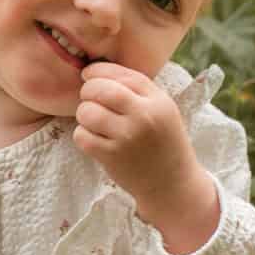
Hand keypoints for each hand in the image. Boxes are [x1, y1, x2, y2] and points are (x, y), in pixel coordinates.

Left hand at [72, 62, 200, 214]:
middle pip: (101, 89)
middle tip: (88, 98)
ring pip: (87, 112)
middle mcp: (144, 117)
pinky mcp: (112, 157)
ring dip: (84, 114)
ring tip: (93, 121)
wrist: (172, 184)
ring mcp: (127, 137)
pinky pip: (82, 136)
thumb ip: (138, 91)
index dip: (100, 71)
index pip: (123, 75)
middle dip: (88, 90)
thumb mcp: (163, 111)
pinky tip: (93, 138)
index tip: (89, 74)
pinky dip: (82, 135)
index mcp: (158, 101)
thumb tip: (100, 72)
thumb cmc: (164, 143)